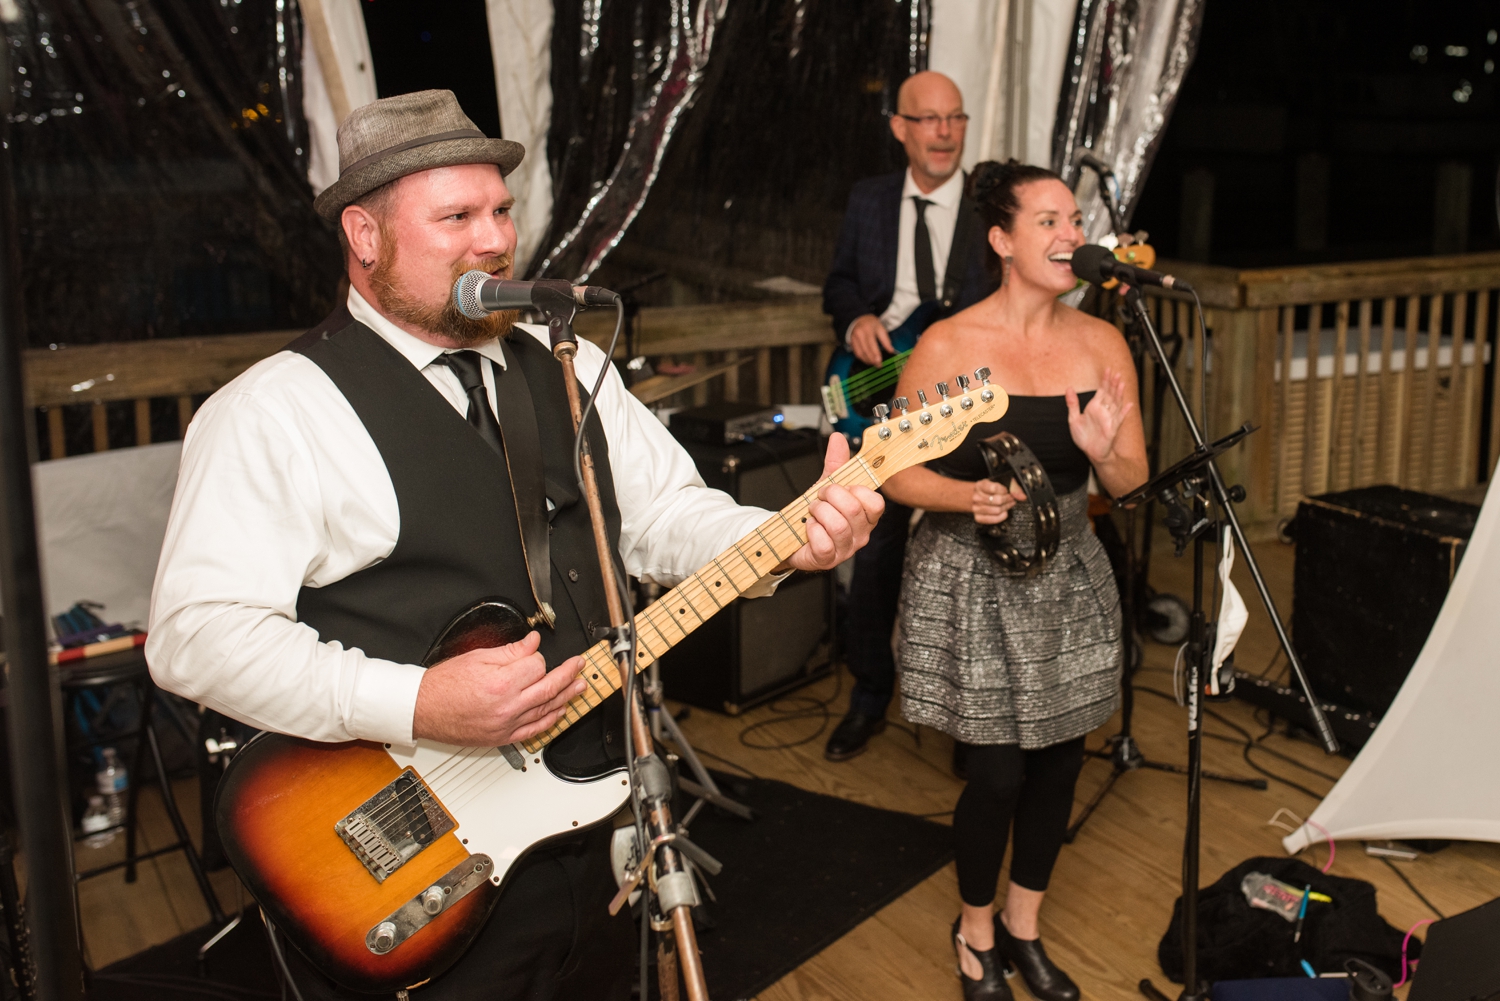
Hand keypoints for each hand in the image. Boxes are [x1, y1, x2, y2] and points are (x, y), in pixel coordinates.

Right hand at [412, 631, 585, 746]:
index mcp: (501, 683)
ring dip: (566, 697)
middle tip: (579, 665)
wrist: (421, 710)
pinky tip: (560, 712)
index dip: (537, 656)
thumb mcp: (477, 658)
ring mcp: (506, 725)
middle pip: (549, 688)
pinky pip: (534, 730)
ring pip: (546, 710)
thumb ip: (510, 651)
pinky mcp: (502, 738)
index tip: (535, 651)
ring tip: (580, 686)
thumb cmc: (442, 685)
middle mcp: (507, 707)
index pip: (536, 666)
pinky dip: (550, 721)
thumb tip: (532, 643)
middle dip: (568, 674)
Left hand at [776, 433, 883, 572]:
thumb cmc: (817, 514)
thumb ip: (836, 463)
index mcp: (866, 516)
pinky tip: (808, 527)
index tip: (838, 487)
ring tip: (812, 512)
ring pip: (837, 526)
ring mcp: (846, 549)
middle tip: (819, 497)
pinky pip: (823, 543)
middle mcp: (860, 534)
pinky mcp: (828, 559)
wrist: (793, 535)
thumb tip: (838, 438)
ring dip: (818, 512)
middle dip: (830, 496)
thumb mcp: (828, 486)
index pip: (875, 502)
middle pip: (853, 510)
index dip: (854, 490)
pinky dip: (811, 530)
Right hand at [848, 315, 893, 366]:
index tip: (880, 362)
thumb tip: (891, 351)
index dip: (875, 355)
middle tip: (878, 366)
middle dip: (872, 360)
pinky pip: (856, 353)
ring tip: (874, 364)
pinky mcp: (851, 343)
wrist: (857, 319)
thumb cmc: (870, 323)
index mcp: (868, 330)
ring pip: (860, 354)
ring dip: (867, 361)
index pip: (872, 345)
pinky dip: (862, 359)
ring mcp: (854, 339)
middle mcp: (859, 335)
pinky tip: (867, 361)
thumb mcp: (880, 328)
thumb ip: (886, 340)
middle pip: (865, 351)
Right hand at [972, 478, 1025, 524]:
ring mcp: (976, 508)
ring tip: (1009, 504)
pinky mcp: (978, 518)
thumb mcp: (1002, 482)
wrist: (980, 496)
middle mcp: (976, 497)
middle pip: (997, 500)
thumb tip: (1022, 496)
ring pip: (997, 510)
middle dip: (1008, 499)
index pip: (994, 488)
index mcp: (980, 485)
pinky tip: (1004, 512)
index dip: (1004, 490)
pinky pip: (993, 520)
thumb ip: (1014, 487)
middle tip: (1011, 498)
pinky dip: (1002, 517)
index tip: (1007, 490)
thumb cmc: (992, 489)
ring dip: (1006, 507)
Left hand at [1067, 368, 1134, 464]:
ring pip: (1116, 404)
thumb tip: (1068, 388)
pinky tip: (1129, 405)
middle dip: (1113, 384)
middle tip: (1116, 373)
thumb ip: (1072, 404)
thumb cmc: (1083, 437)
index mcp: (1094, 407)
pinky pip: (1119, 419)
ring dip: (1119, 394)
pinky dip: (1124, 412)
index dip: (1105, 380)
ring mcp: (1109, 419)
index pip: (1102, 390)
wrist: (1090, 451)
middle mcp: (1103, 411)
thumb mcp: (1073, 419)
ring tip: (1122, 384)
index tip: (1107, 370)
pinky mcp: (1112, 428)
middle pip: (1110, 394)